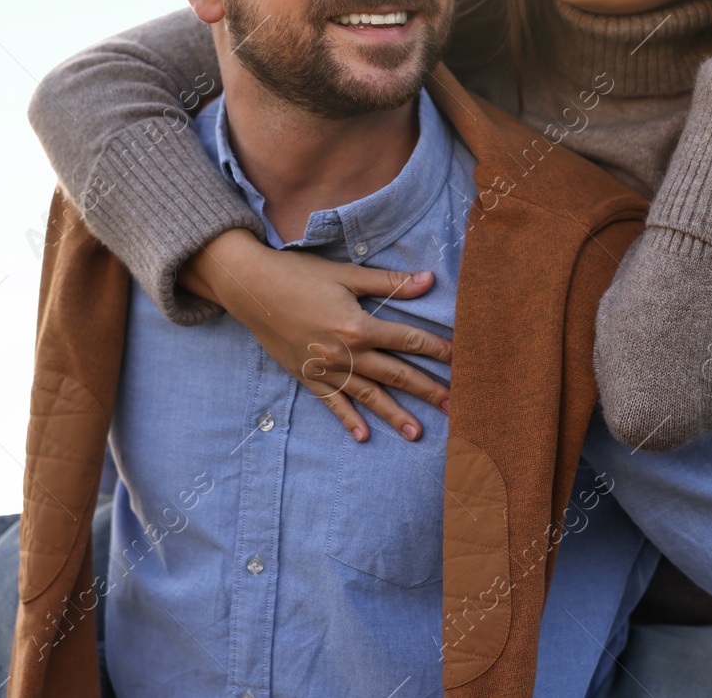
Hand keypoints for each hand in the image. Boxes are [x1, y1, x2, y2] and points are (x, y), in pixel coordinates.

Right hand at [179, 229, 452, 442]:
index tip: (461, 361)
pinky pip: (332, 403)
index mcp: (358, 326)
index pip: (407, 341)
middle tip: (454, 408)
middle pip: (395, 374)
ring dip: (394, 414)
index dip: (437, 350)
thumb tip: (428, 280)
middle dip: (427, 391)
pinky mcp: (307, 376)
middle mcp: (346, 354)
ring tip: (417, 433)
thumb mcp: (346, 274)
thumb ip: (388, 282)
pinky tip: (364, 436)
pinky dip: (348, 420)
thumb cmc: (299, 274)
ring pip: (369, 396)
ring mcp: (326, 369)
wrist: (250, 288)